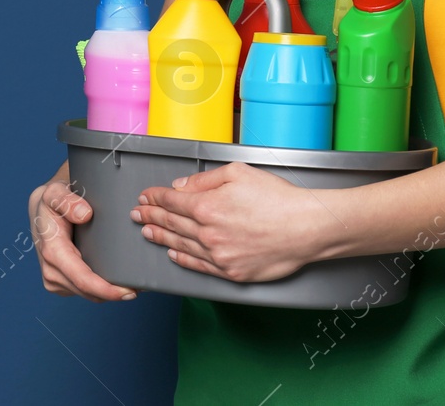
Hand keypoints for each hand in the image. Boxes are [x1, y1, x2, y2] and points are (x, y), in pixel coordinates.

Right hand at [28, 163, 137, 301]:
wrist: (41, 211)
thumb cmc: (50, 203)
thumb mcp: (55, 194)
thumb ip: (67, 200)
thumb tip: (84, 214)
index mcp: (52, 253)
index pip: (82, 280)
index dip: (106, 289)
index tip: (129, 290)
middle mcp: (51, 272)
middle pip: (89, 292)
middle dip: (114, 293)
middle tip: (140, 286)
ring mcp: (55, 280)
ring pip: (89, 295)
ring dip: (109, 293)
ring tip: (133, 283)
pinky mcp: (62, 283)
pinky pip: (85, 292)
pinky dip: (102, 289)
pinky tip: (116, 280)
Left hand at [133, 162, 325, 282]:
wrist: (307, 228)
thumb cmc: (278, 198)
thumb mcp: (239, 173)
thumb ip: (205, 179)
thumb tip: (182, 186)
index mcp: (207, 205)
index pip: (172, 201)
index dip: (155, 197)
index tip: (145, 196)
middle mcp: (208, 233)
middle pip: (171, 223)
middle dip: (151, 216)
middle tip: (137, 214)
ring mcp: (218, 255)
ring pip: (181, 245)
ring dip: (161, 237)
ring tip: (147, 232)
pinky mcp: (231, 272)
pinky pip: (198, 266)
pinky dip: (182, 259)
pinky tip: (173, 254)